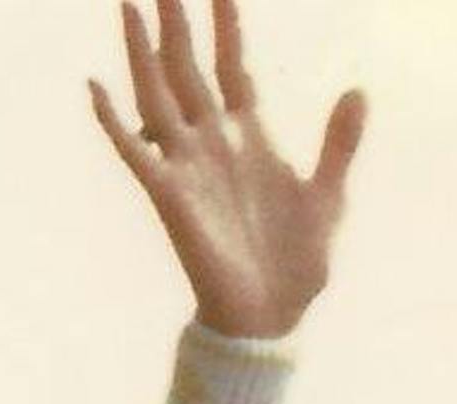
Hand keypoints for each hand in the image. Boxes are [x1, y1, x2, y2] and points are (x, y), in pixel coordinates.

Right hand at [92, 0, 365, 338]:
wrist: (271, 319)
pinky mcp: (169, 195)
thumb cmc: (297, 265)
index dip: (227, 25)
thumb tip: (360, 90)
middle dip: (176, 21)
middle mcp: (212, 141)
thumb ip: (339, 144)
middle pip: (187, 66)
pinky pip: (133, 151)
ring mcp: (187, 164)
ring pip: (156, 93)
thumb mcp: (328, 198)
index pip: (232, 65)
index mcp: (250, 137)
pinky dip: (113, 121)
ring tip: (129, 4)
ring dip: (141, 50)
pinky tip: (96, 87)